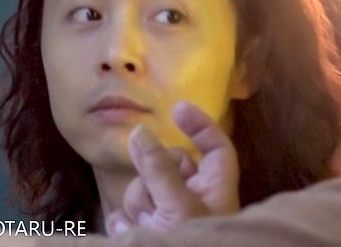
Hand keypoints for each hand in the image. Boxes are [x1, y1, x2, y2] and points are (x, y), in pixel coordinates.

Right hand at [106, 102, 238, 233]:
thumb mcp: (177, 207)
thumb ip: (159, 169)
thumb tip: (140, 130)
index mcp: (214, 191)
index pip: (216, 149)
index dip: (202, 125)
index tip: (177, 107)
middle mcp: (192, 199)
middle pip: (165, 165)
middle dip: (150, 180)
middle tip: (153, 202)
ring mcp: (167, 215)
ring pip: (141, 188)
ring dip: (138, 205)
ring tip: (147, 226)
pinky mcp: (145, 231)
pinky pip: (125, 211)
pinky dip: (124, 222)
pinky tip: (130, 232)